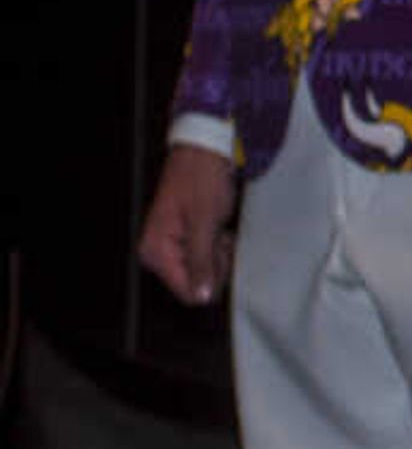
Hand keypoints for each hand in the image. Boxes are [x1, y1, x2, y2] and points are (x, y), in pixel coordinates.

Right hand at [137, 142, 238, 304]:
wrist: (203, 152)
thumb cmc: (202, 180)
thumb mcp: (205, 222)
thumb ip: (201, 261)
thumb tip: (201, 296)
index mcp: (156, 252)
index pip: (187, 292)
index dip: (212, 278)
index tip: (218, 251)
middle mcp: (158, 254)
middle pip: (196, 283)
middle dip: (215, 264)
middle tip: (219, 235)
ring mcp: (170, 247)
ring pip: (203, 271)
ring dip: (217, 253)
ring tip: (217, 227)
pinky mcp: (183, 240)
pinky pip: (204, 257)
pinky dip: (216, 246)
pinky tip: (216, 227)